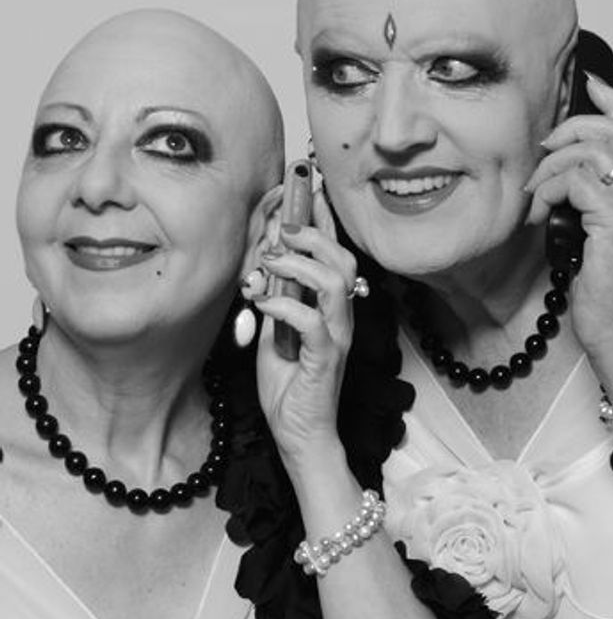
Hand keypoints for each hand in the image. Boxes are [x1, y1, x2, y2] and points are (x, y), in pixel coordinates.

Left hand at [252, 190, 356, 467]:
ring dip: (300, 263)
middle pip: (344, 258)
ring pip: (335, 282)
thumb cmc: (288, 382)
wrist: (299, 433)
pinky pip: (312, 322)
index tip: (307, 185)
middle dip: (313, 232)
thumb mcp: (274, 328)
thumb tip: (262, 256)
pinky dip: (284, 304)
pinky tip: (262, 301)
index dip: (323, 217)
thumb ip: (274, 293)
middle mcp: (341, 316)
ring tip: (271, 260)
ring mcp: (337, 336)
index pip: (333, 251)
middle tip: (281, 225)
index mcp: (330, 305)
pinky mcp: (326, 358)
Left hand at [526, 75, 612, 362]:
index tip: (589, 81)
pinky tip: (539, 212)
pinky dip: (548, 191)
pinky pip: (574, 181)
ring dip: (550, 168)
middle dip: (569, 129)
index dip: (611, 100)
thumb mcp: (590, 226)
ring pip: (588, 152)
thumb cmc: (605, 281)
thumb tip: (558, 166)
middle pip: (611, 130)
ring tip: (535, 194)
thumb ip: (584, 193)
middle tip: (543, 150)